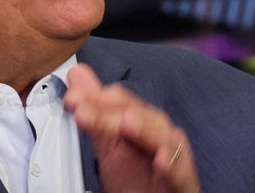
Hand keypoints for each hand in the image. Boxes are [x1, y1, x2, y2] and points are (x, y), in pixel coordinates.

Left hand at [64, 64, 199, 192]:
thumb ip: (95, 110)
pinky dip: (171, 164)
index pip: (120, 102)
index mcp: (142, 121)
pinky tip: (160, 160)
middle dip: (110, 113)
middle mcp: (159, 133)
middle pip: (138, 115)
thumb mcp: (109, 143)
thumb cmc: (138, 178)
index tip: (71, 100)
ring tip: (127, 123)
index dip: (95, 98)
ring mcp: (174, 155)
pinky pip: (180, 170)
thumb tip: (77, 74)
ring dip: (145, 129)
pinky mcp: (182, 180)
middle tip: (83, 111)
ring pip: (161, 137)